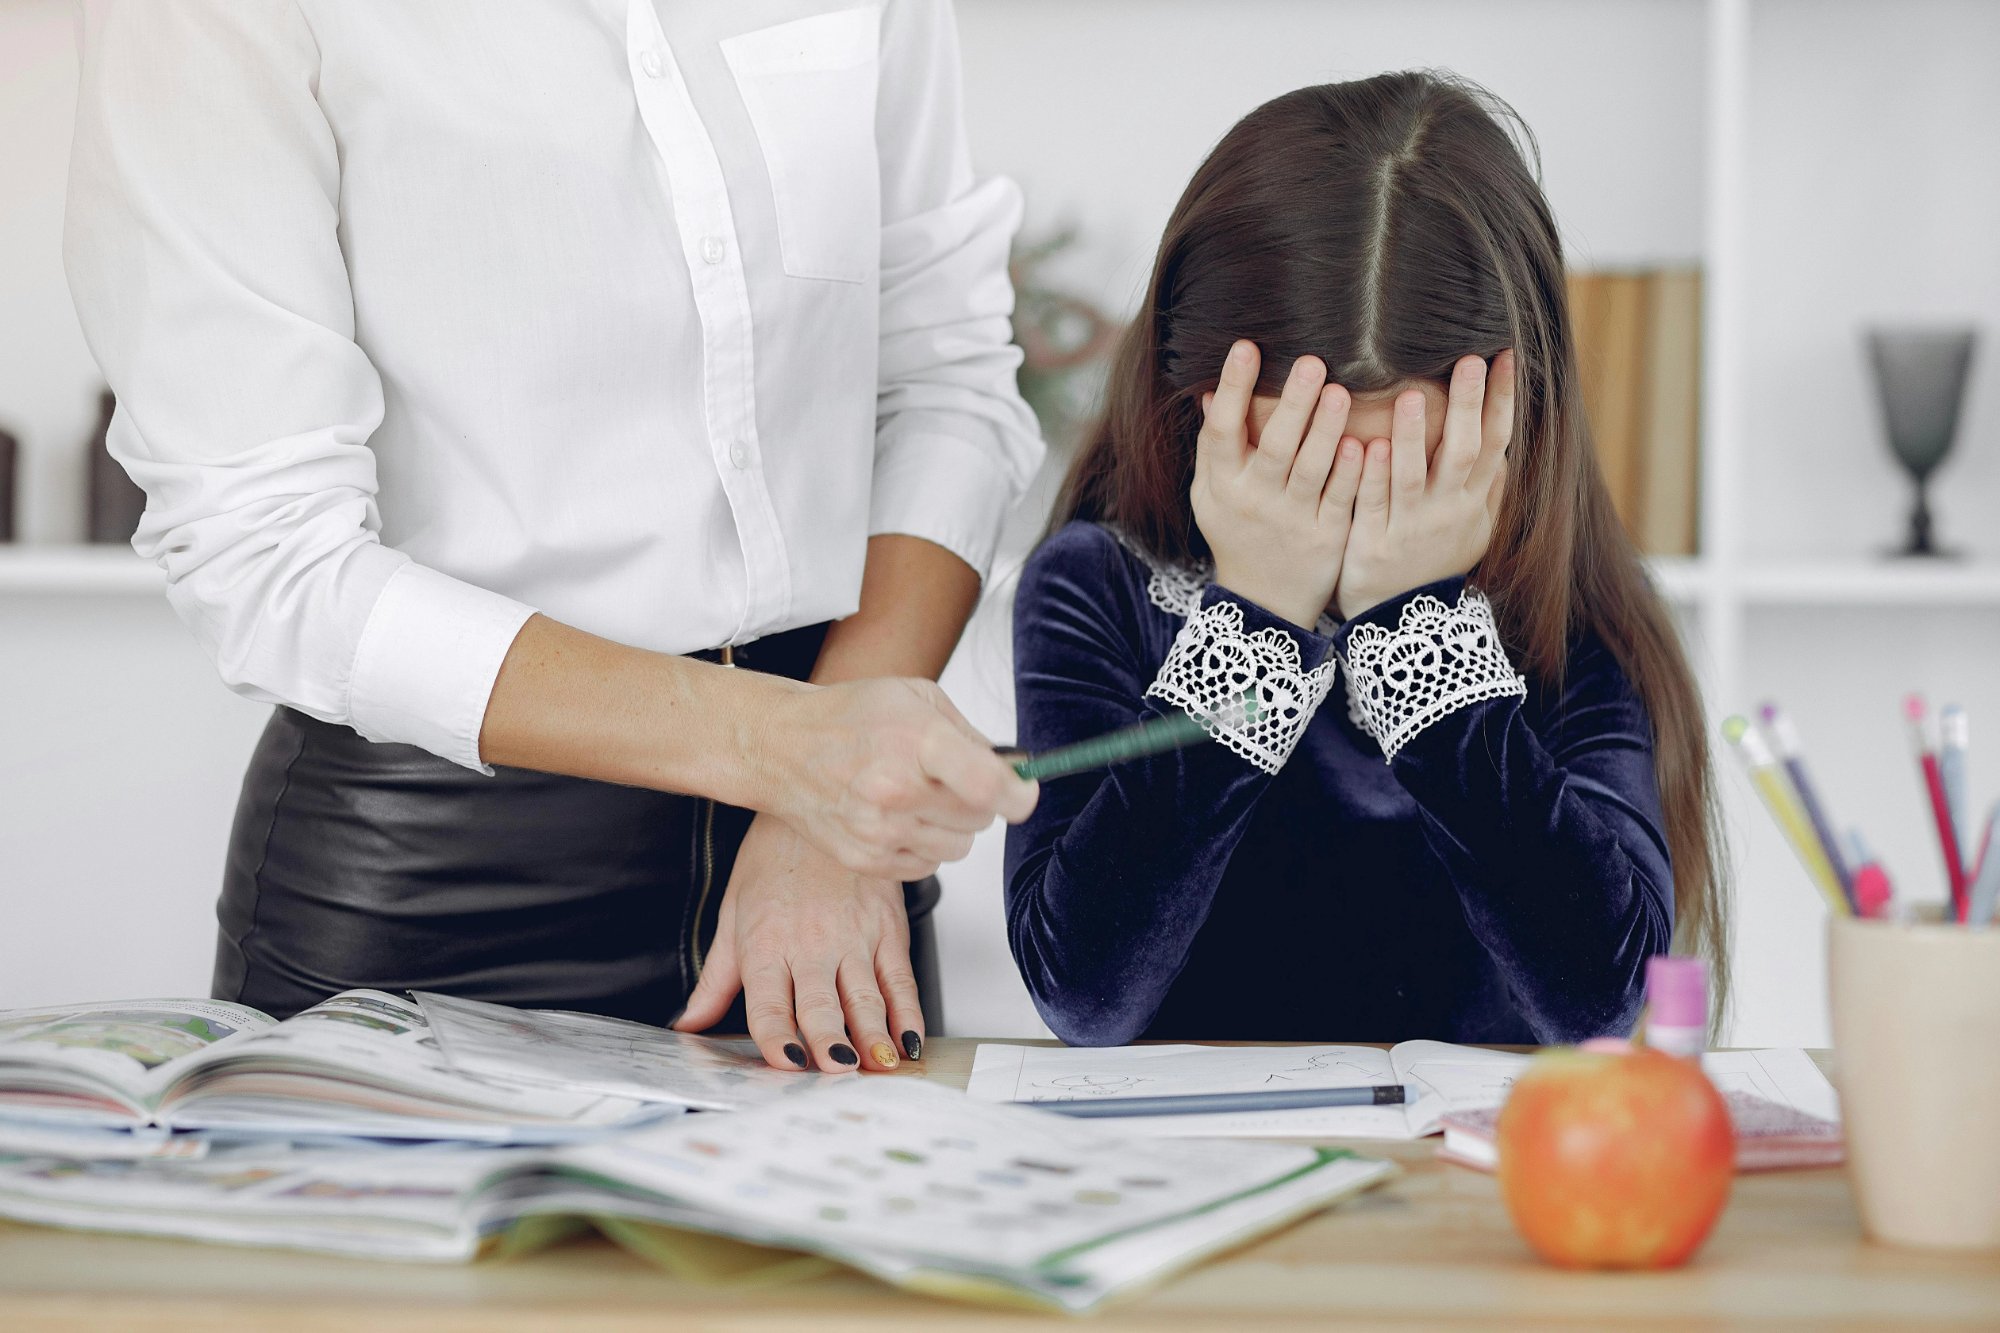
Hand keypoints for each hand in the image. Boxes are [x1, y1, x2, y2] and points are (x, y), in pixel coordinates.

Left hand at [673, 814, 921, 1072]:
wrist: (819, 805)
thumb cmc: (774, 859)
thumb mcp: (733, 914)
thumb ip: (716, 978)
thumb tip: (689, 1023)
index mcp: (765, 944)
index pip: (767, 1001)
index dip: (776, 1035)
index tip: (786, 1063)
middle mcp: (810, 944)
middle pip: (819, 1004)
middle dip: (829, 1041)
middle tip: (837, 1071)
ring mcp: (854, 937)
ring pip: (865, 997)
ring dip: (873, 1034)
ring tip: (877, 1065)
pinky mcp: (888, 929)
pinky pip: (900, 979)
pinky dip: (908, 1013)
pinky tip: (909, 1040)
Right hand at [762, 676, 1035, 880]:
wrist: (782, 747)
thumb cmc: (849, 717)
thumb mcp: (916, 697)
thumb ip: (971, 735)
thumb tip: (1015, 770)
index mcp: (915, 741)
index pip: (989, 786)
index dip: (1018, 795)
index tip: (1023, 792)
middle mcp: (896, 790)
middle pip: (979, 819)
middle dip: (978, 801)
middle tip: (948, 778)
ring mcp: (878, 830)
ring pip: (958, 847)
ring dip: (951, 826)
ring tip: (919, 796)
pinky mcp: (866, 860)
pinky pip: (928, 866)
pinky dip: (924, 845)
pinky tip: (898, 816)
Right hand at [1191, 341, 1365, 628]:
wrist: (1264, 603)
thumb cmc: (1236, 533)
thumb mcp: (1211, 495)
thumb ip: (1213, 448)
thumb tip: (1208, 392)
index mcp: (1222, 484)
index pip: (1221, 430)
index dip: (1232, 388)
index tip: (1246, 346)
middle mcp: (1254, 500)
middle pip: (1273, 446)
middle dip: (1292, 404)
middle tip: (1311, 361)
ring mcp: (1292, 520)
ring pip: (1311, 469)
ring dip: (1326, 430)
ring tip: (1340, 391)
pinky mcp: (1327, 537)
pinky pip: (1340, 499)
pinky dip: (1350, 473)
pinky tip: (1362, 443)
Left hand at [1334, 351, 1512, 619]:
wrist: (1402, 624)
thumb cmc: (1434, 566)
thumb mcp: (1473, 532)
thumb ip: (1489, 491)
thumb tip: (1505, 451)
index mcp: (1473, 501)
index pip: (1494, 441)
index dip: (1501, 399)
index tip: (1504, 355)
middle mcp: (1448, 510)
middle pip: (1463, 452)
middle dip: (1468, 405)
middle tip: (1470, 359)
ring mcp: (1411, 527)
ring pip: (1413, 476)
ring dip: (1412, 436)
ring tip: (1409, 395)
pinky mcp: (1373, 543)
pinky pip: (1373, 505)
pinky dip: (1370, 477)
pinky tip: (1363, 445)